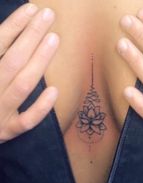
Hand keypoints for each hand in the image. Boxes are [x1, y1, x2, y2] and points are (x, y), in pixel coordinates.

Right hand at [0, 3, 58, 143]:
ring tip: (54, 38)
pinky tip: (54, 90)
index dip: (14, 26)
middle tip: (48, 16)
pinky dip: (40, 107)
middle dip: (31, 36)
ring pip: (22, 85)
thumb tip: (10, 34)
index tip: (31, 9)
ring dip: (39, 61)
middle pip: (13, 60)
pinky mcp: (9, 131)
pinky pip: (27, 121)